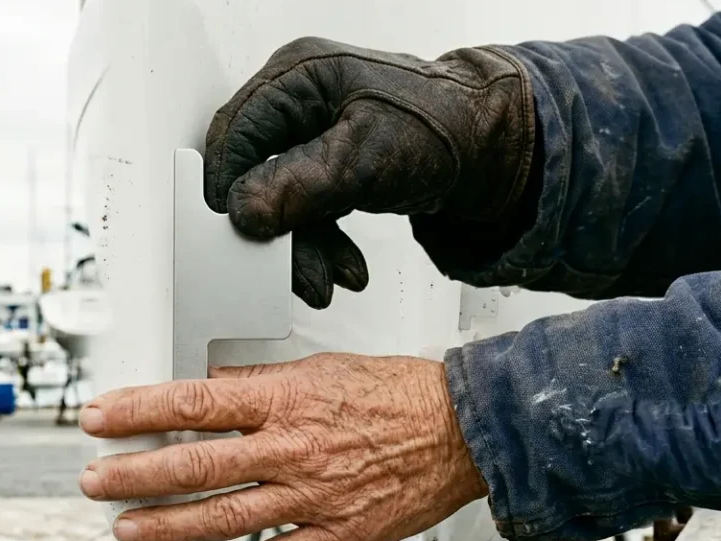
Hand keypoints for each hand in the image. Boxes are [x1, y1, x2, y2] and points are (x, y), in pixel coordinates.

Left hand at [77, 353, 488, 540]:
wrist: (464, 428)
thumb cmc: (398, 393)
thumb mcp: (322, 368)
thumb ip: (262, 383)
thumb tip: (210, 388)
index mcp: (287, 399)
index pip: (193, 403)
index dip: (137, 411)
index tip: (100, 418)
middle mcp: (293, 449)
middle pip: (196, 464)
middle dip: (134, 474)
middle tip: (94, 479)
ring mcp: (315, 496)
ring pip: (225, 515)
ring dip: (169, 524)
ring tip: (126, 525)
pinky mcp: (340, 532)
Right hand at [204, 37, 537, 308]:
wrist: (491, 149)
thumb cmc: (443, 129)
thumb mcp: (365, 158)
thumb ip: (301, 185)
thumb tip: (244, 209)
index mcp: (300, 77)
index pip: (236, 135)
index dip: (228, 190)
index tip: (234, 237)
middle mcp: (300, 99)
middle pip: (254, 172)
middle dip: (275, 232)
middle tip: (292, 275)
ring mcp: (313, 131)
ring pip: (280, 199)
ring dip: (302, 249)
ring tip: (326, 283)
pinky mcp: (328, 161)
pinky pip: (306, 207)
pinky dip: (321, 243)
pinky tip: (343, 268)